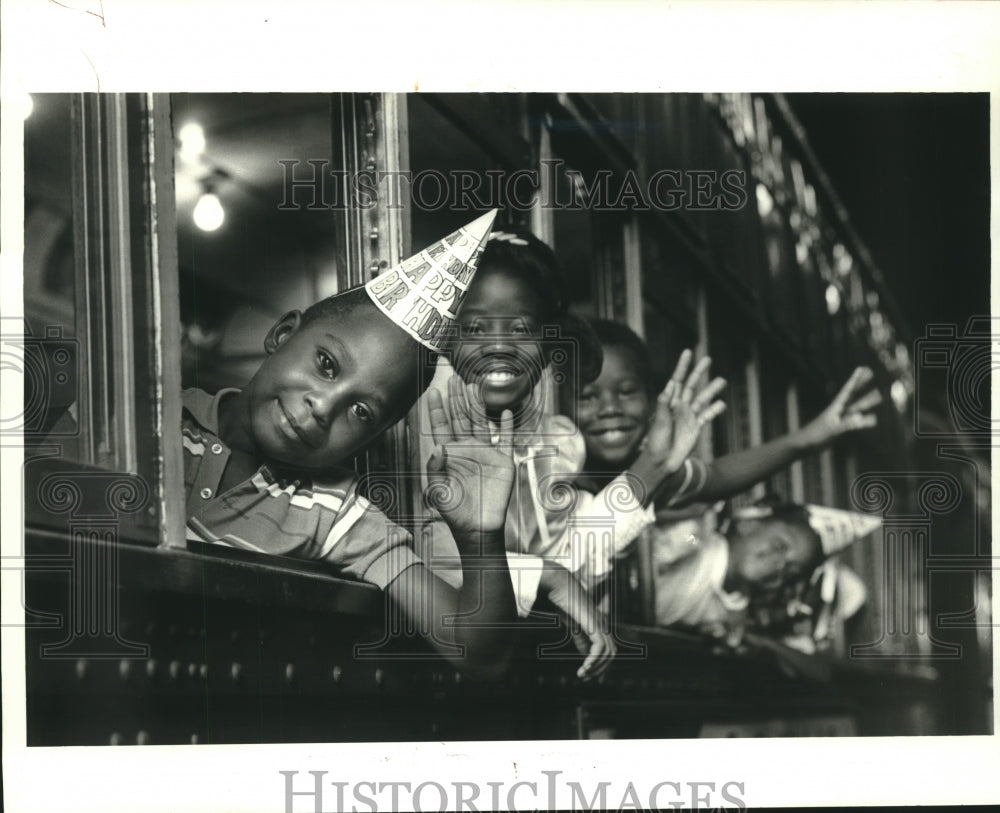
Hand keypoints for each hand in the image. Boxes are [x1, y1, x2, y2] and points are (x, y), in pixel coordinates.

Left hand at [426, 375, 515, 536]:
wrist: (477, 528)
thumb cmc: (454, 512)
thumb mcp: (437, 491)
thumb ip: (435, 469)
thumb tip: (437, 447)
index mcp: (450, 455)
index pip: (442, 426)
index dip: (437, 410)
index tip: (433, 392)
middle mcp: (467, 450)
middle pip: (461, 418)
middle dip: (457, 399)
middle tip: (455, 379)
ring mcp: (486, 454)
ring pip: (481, 423)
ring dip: (478, 405)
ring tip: (474, 387)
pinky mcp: (503, 462)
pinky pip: (505, 440)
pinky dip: (506, 426)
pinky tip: (506, 412)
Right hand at [539, 561, 615, 680]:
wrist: (558, 584)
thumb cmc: (563, 600)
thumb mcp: (573, 624)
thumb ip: (580, 638)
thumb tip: (585, 654)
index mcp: (598, 623)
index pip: (608, 648)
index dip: (602, 665)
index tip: (592, 678)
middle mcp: (602, 624)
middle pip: (611, 653)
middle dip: (601, 669)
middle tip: (585, 679)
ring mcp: (600, 623)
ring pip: (608, 653)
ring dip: (596, 668)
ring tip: (582, 675)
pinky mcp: (594, 624)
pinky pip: (600, 648)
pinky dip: (593, 661)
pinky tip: (584, 668)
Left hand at [645, 349, 726, 474]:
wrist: (662, 461)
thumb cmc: (656, 442)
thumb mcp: (659, 422)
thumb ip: (664, 404)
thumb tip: (669, 386)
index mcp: (669, 402)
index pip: (677, 380)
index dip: (682, 366)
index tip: (688, 352)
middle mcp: (680, 406)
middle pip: (692, 385)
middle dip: (699, 372)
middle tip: (708, 359)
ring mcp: (689, 416)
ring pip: (702, 399)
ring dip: (712, 390)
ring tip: (722, 380)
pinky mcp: (696, 427)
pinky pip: (707, 416)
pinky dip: (714, 410)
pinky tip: (721, 403)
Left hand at [799, 366, 880, 449]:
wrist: (806, 444)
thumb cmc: (817, 435)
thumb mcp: (833, 429)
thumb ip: (848, 424)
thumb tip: (861, 418)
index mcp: (837, 407)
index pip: (848, 390)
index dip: (856, 379)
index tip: (862, 367)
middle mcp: (840, 410)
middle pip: (854, 394)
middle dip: (862, 384)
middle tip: (871, 372)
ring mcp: (841, 418)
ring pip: (857, 407)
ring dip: (868, 400)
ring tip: (879, 394)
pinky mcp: (841, 427)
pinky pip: (856, 420)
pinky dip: (865, 418)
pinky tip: (872, 418)